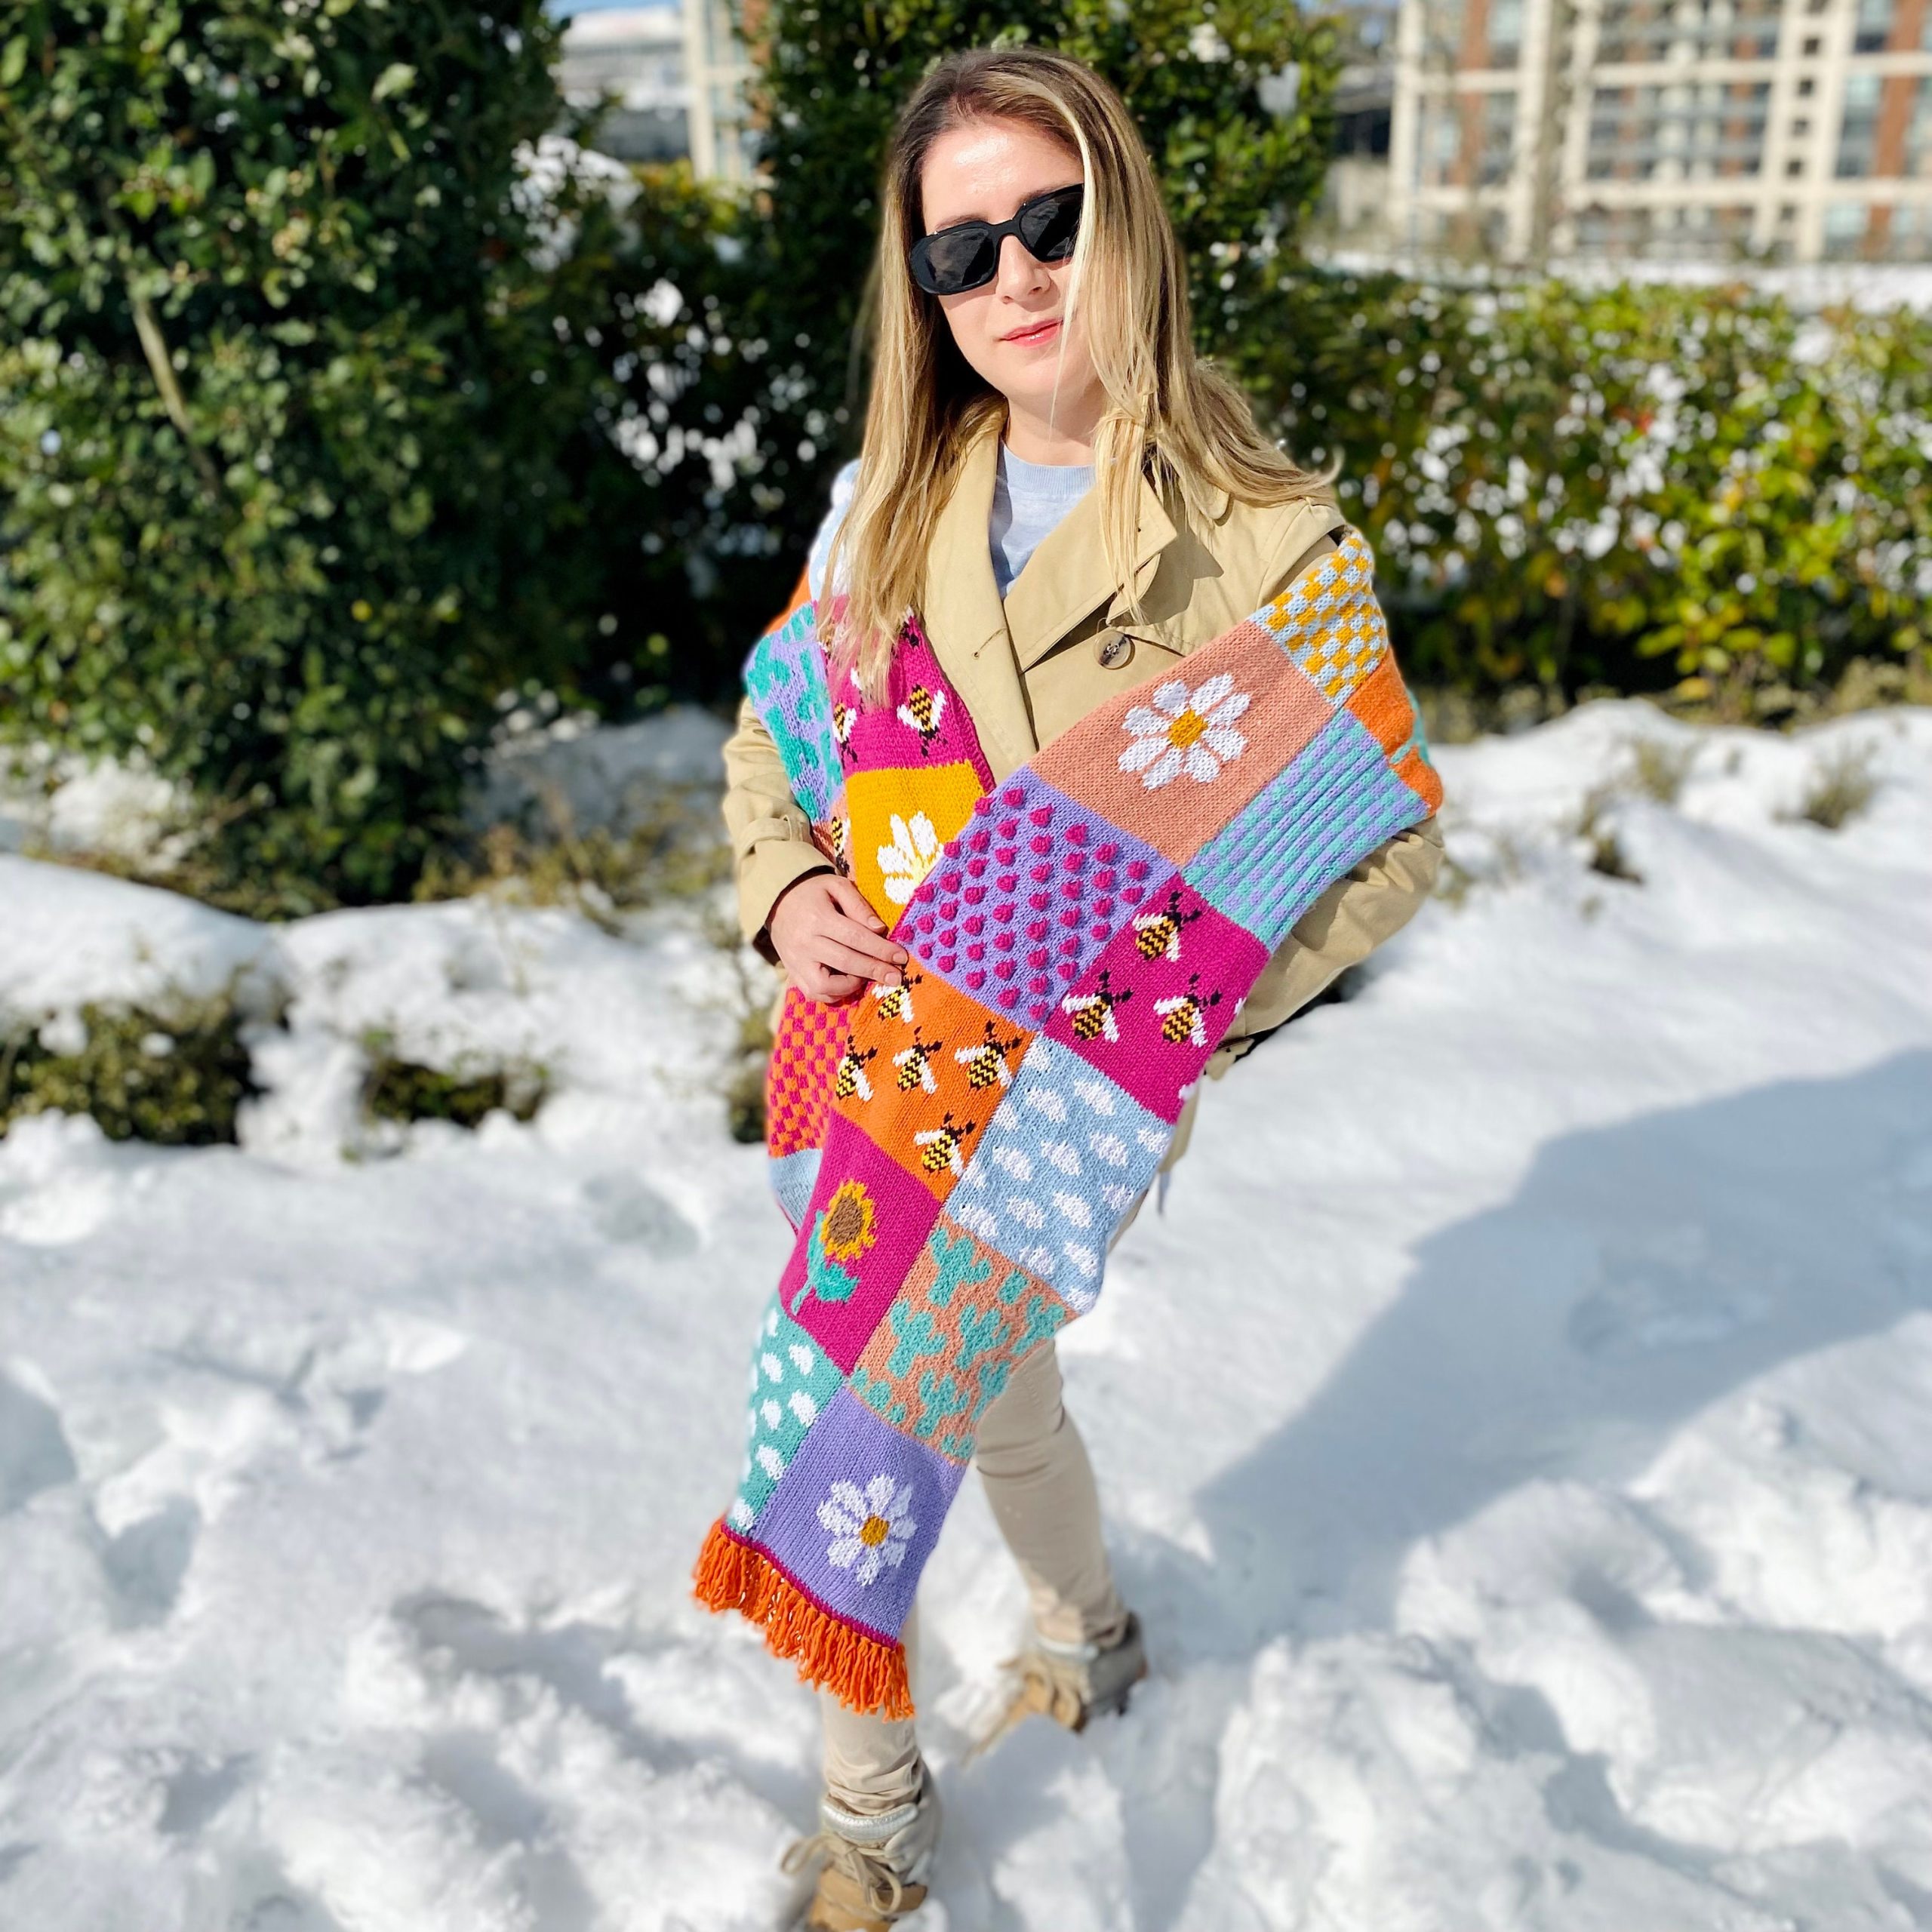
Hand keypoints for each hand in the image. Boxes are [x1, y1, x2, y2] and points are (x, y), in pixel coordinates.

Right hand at [767, 872, 906, 1003]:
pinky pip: (815, 993)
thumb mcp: (836, 886)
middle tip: (896, 977)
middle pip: (846, 962)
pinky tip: (850, 982)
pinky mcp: (793, 973)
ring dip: (852, 985)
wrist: (777, 901)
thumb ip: (859, 905)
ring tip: (867, 977)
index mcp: (817, 917)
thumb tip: (879, 930)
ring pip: (826, 986)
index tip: (901, 957)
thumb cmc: (813, 892)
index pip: (855, 937)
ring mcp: (796, 962)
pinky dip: (835, 992)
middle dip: (875, 970)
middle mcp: (805, 943)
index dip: (881, 949)